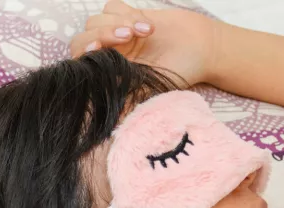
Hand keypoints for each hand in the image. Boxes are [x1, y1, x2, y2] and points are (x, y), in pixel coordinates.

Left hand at [69, 0, 222, 86]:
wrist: (201, 49)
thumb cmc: (178, 72)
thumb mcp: (152, 90)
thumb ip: (129, 99)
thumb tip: (110, 120)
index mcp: (110, 71)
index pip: (82, 59)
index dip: (84, 52)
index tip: (97, 49)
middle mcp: (109, 52)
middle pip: (85, 36)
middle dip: (103, 33)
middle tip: (127, 36)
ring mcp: (118, 33)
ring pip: (98, 20)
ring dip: (120, 23)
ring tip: (145, 32)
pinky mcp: (128, 15)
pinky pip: (112, 7)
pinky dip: (126, 13)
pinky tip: (147, 26)